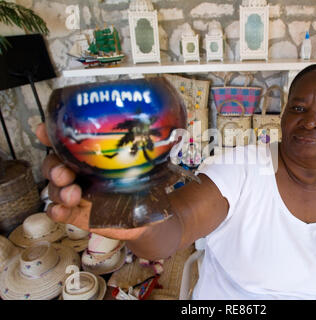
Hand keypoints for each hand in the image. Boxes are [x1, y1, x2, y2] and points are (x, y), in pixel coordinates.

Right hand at [36, 123, 146, 240]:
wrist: (150, 216)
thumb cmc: (145, 185)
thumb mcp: (148, 164)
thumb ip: (152, 148)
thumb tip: (175, 129)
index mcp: (92, 156)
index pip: (66, 142)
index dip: (51, 134)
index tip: (44, 130)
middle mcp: (81, 172)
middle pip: (54, 165)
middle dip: (53, 166)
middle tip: (64, 173)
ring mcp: (78, 194)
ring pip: (55, 189)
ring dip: (58, 190)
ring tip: (73, 194)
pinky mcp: (79, 214)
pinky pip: (60, 212)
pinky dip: (56, 211)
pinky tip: (61, 210)